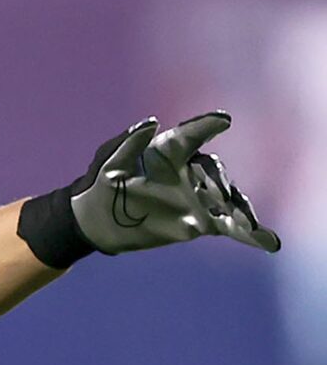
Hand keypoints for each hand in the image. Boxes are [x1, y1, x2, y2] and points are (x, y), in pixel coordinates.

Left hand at [45, 113, 279, 260]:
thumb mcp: (109, 161)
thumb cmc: (100, 183)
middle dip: (219, 183)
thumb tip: (151, 122)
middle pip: (213, 173)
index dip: (206, 127)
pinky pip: (228, 226)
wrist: (95, 221)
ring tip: (251, 225)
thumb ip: (129, 142)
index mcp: (170, 151)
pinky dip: (248, 234)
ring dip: (241, 211)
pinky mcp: (200, 221)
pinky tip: (268, 243)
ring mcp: (198, 196)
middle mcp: (190, 171)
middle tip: (220, 196)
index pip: (192, 136)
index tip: (223, 121)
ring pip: (227, 200)